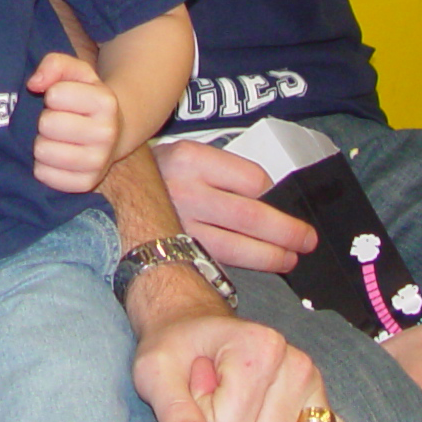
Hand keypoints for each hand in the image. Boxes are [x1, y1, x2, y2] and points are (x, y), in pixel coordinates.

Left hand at [26, 51, 117, 191]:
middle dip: (46, 120)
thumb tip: (34, 84)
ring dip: (43, 143)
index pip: (54, 95)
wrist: (112, 134)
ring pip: (42, 151)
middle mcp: (107, 133)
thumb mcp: (76, 73)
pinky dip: (44, 166)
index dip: (53, 95)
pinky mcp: (86, 184)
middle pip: (46, 124)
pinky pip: (44, 175)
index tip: (64, 100)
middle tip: (59, 122)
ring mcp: (98, 162)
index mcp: (106, 102)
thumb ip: (54, 64)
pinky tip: (57, 158)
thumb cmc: (85, 99)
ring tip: (58, 140)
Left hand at [126, 269, 353, 421]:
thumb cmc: (176, 350)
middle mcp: (298, 364)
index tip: (195, 388)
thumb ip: (172, 410)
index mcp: (261, 347)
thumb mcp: (155, 372)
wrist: (196, 329)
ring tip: (239, 414)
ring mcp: (316, 386)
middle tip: (215, 404)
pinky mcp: (323, 405)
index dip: (202, 419)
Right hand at [152, 138, 317, 273]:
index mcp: (192, 158)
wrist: (113, 188)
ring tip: (290, 259)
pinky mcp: (170, 250)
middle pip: (249, 217)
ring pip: (234, 247)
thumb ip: (227, 174)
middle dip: (285, 232)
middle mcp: (183, 192)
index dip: (273, 194)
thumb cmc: (164, 173)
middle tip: (307, 241)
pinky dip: (240, 267)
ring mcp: (175, 226)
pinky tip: (256, 265)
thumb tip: (273, 200)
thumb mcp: (191, 155)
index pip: (252, 180)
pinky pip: (214, 262)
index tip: (280, 201)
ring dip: (269, 256)